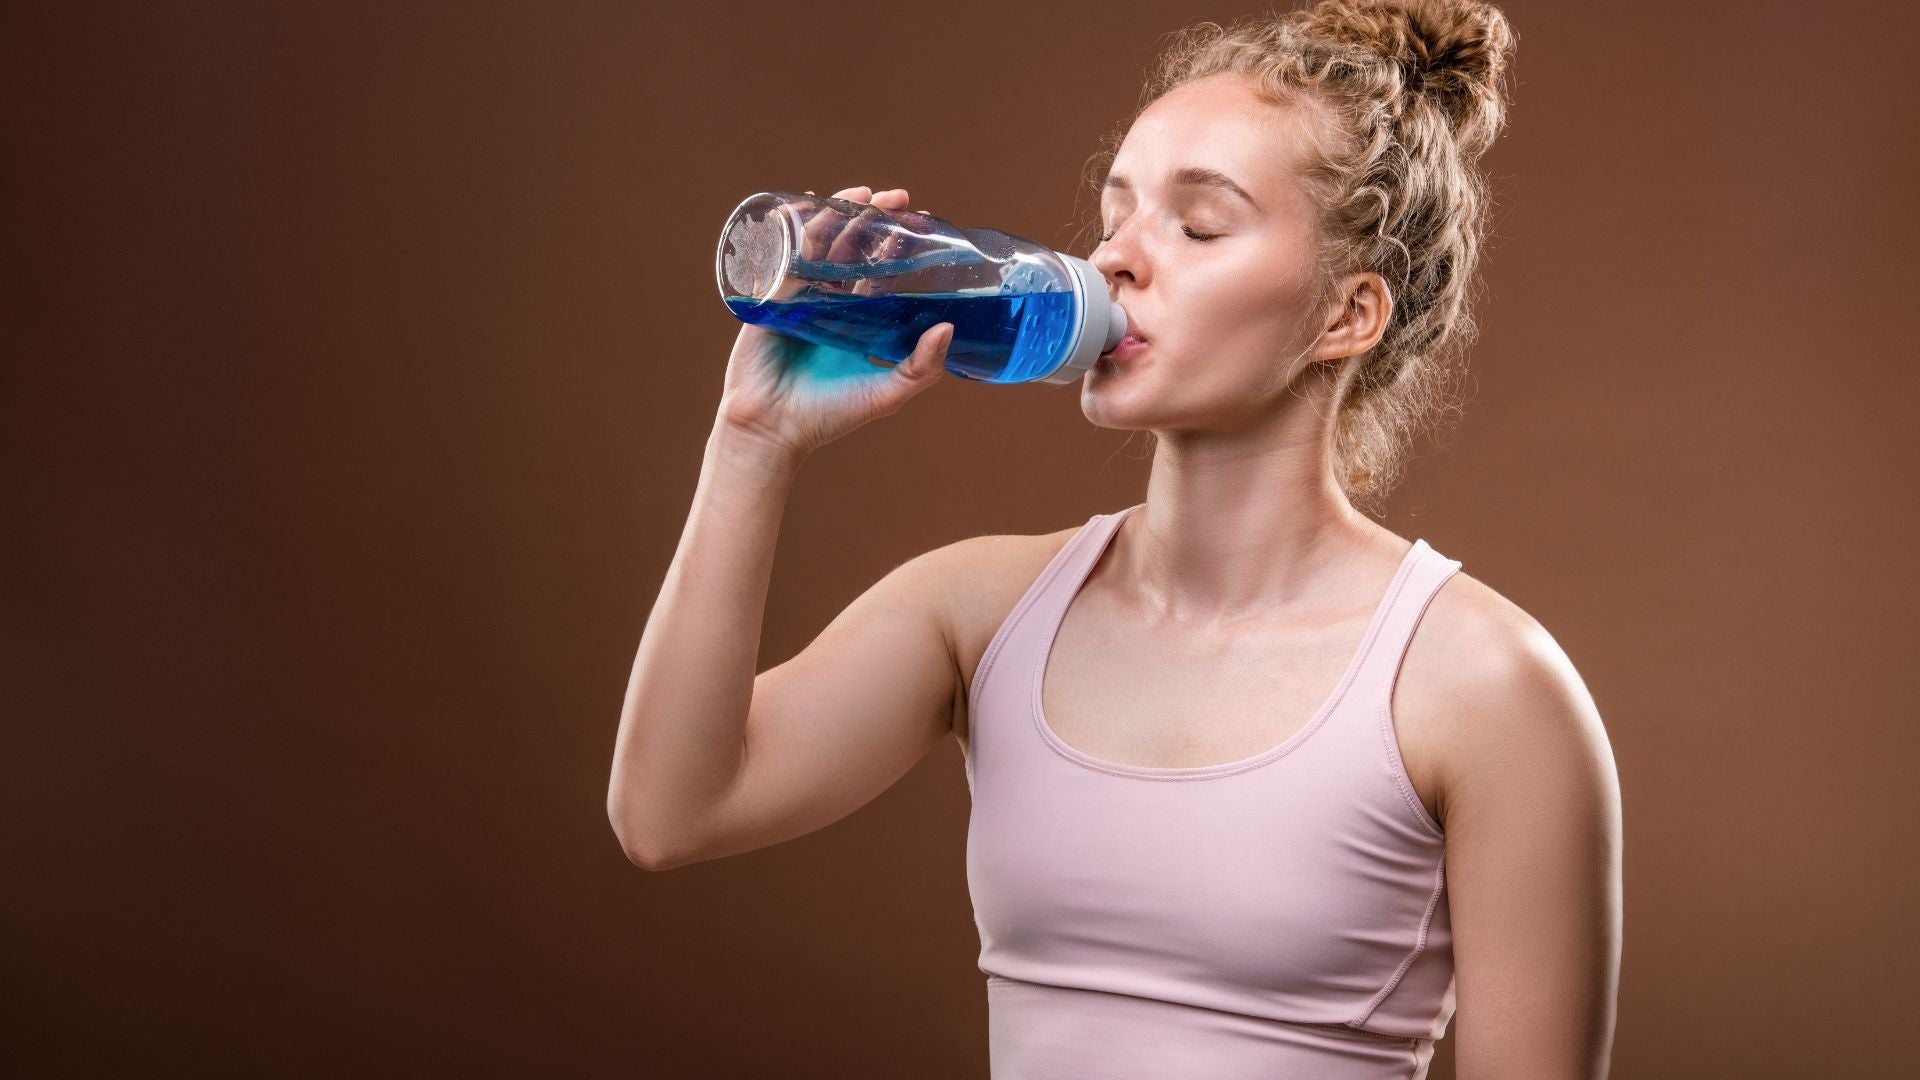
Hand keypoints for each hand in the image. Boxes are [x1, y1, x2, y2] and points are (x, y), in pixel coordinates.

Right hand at [716, 185, 953, 457]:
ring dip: (839, 214)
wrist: (773, 428)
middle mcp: (831, 304)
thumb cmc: (829, 416)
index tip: (921, 220)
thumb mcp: (886, 395)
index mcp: (859, 320)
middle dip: (873, 219)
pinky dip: (791, 227)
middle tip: (896, 199)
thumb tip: (948, 328)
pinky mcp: (771, 297)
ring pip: (821, 245)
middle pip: (854, 249)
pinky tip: (803, 204)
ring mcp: (800, 298)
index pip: (883, 271)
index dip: (900, 244)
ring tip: (860, 195)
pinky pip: (782, 254)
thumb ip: (922, 369)